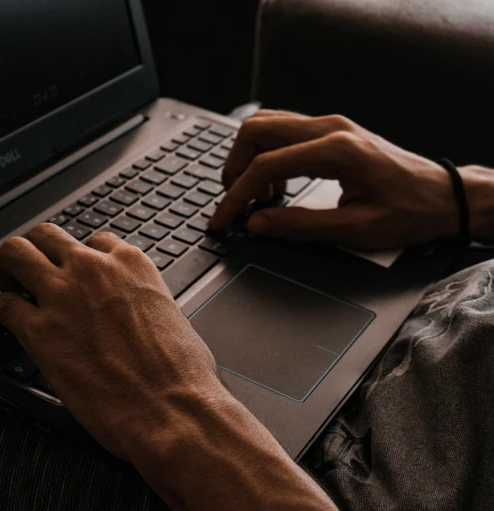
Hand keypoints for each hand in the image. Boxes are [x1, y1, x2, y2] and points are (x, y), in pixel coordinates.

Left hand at [0, 224, 225, 460]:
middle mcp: (93, 270)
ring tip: (12, 289)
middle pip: (46, 235)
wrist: (173, 410)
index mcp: (131, 264)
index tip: (75, 277)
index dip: (80, 261)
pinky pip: (4, 305)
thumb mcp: (170, 315)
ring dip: (10, 270)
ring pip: (15, 253)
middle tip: (32, 274)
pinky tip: (10, 324)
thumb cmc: (181, 374)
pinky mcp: (39, 332)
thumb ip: (142, 299)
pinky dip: (3, 313)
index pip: (93, 241)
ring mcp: (63, 296)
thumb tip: (133, 309)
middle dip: (37, 252)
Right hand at [209, 109, 458, 249]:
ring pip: (266, 126)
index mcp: (336, 150)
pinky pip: (283, 132)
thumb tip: (257, 225)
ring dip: (249, 160)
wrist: (444, 196)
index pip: (265, 164)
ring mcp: (331, 125)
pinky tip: (278, 189)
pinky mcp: (332, 132)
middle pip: (256, 130)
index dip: (235, 195)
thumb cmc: (410, 211)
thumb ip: (300, 226)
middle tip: (236, 203)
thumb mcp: (355, 229)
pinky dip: (268, 157)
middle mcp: (330, 128)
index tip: (222, 219)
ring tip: (259, 199)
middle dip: (235, 169)